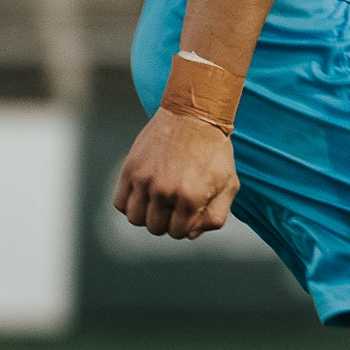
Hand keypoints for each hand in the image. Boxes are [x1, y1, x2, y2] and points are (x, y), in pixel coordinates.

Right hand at [113, 108, 239, 239]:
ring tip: (157, 202)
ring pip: (135, 219)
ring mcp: (145, 180)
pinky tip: (143, 195)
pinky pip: (120, 202)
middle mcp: (165, 191)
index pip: (178, 232)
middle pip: (155, 228)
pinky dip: (129, 205)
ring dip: (146, 215)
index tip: (187, 212)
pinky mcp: (130, 169)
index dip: (184, 226)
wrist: (194, 115)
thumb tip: (191, 234)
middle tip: (173, 206)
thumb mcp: (229, 184)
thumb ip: (216, 215)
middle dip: (166, 222)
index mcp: (191, 197)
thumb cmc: (214, 151)